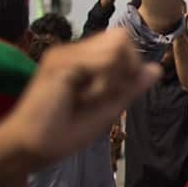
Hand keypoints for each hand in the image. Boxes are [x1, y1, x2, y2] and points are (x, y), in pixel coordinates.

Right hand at [2, 29, 161, 168]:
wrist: (31, 147)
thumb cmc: (64, 131)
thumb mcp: (108, 108)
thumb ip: (131, 87)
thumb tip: (156, 70)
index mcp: (83, 59)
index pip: (121, 41)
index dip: (130, 65)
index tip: (115, 92)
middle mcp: (73, 51)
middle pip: (122, 38)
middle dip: (124, 71)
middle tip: (100, 95)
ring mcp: (65, 54)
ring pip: (116, 49)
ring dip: (111, 81)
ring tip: (87, 99)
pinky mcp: (60, 63)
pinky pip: (103, 62)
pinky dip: (101, 86)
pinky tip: (80, 99)